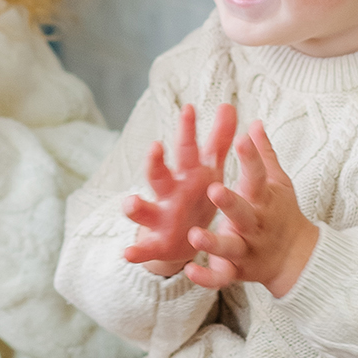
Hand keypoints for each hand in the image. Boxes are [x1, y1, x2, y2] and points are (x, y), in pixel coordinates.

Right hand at [122, 103, 236, 276]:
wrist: (183, 238)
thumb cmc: (197, 196)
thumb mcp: (210, 169)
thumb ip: (219, 140)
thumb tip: (229, 105)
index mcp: (185, 175)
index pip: (186, 149)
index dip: (188, 130)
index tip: (190, 108)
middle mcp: (168, 193)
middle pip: (159, 175)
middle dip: (156, 162)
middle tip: (156, 147)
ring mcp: (159, 217)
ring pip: (144, 210)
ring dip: (135, 206)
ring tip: (130, 203)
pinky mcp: (157, 244)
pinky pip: (145, 248)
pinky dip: (136, 251)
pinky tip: (127, 253)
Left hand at [185, 122, 317, 297]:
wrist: (296, 258)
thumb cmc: (281, 213)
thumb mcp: (278, 184)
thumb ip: (263, 156)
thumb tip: (255, 124)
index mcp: (264, 200)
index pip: (258, 177)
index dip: (251, 158)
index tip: (241, 139)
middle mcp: (256, 225)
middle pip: (244, 214)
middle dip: (230, 204)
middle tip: (214, 190)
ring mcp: (246, 250)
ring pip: (229, 248)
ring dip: (213, 243)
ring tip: (194, 235)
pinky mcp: (236, 272)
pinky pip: (220, 278)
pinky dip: (206, 278)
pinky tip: (189, 271)